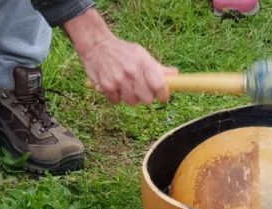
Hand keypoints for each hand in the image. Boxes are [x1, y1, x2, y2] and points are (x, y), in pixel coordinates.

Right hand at [63, 8, 177, 104]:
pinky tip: (114, 85)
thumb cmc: (122, 51)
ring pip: (132, 102)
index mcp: (143, 63)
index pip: (160, 86)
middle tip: (141, 89)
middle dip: (145, 96)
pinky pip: (116, 101)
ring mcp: (119, 80)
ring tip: (126, 86)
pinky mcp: (106, 86)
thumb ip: (157, 67)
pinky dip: (116, 96)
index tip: (163, 97)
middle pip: (147, 99)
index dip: (163, 95)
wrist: (96, 44)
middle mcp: (132, 72)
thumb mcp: (141, 54)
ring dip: (130, 97)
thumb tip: (175, 75)